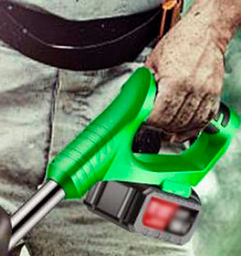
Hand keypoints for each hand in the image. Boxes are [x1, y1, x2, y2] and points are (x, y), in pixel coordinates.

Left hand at [145, 9, 226, 139]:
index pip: (160, 114)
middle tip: (154, 128)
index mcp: (174, 80)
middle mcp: (192, 87)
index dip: (150, 122)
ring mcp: (205, 91)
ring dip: (176, 130)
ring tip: (166, 130)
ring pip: (189, 123)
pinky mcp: (214, 92)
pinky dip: (194, 127)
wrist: (207, 30)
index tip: (144, 123)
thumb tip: (134, 101)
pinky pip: (205, 118)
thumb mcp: (153, 62)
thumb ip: (145, 84)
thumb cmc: (182, 42)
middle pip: (174, 121)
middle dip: (161, 128)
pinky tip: (185, 130)